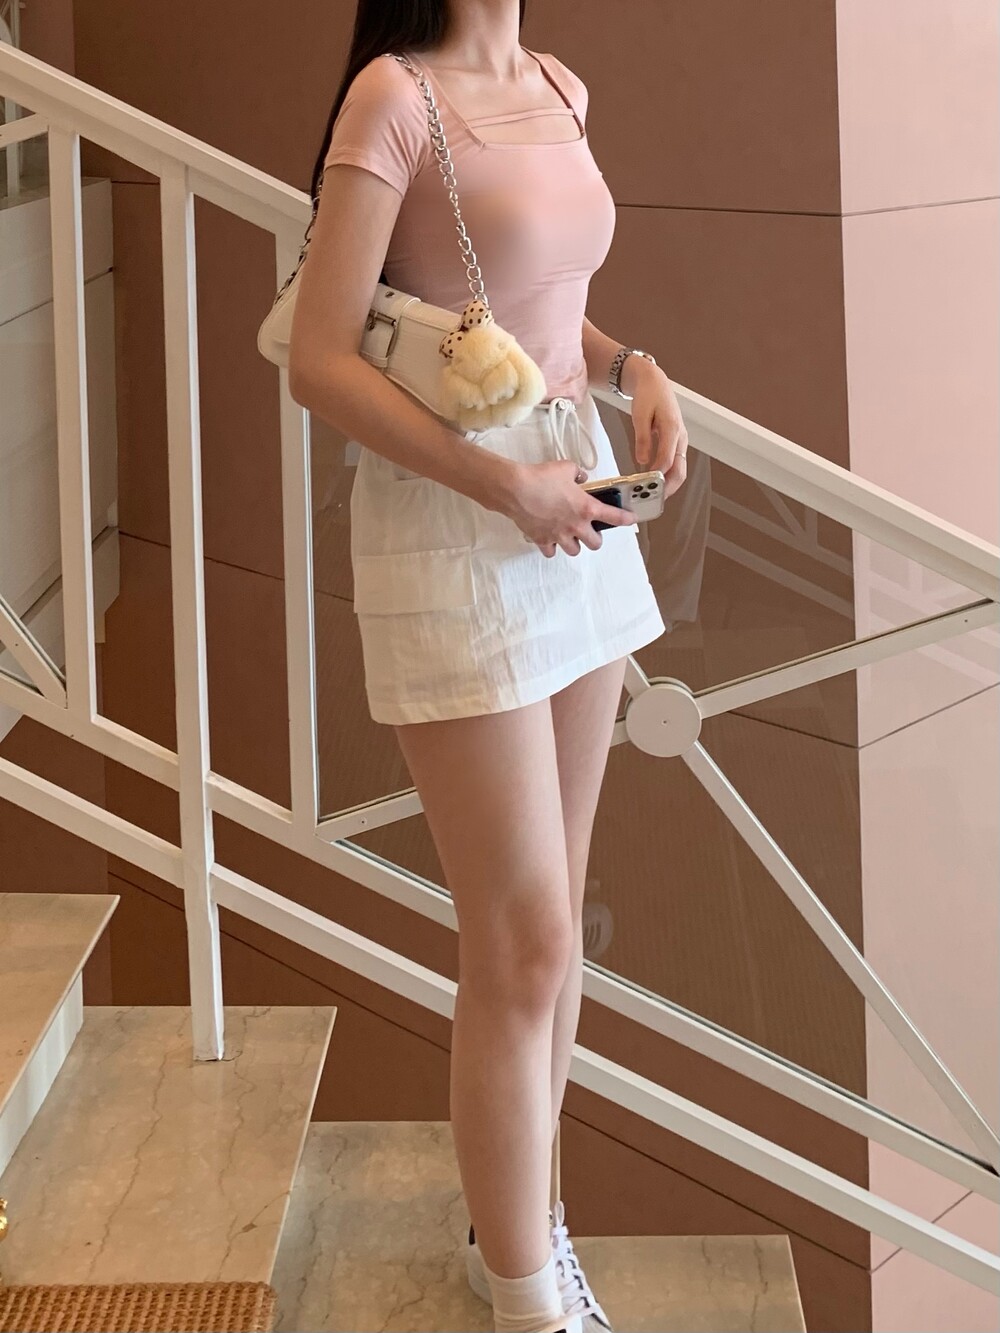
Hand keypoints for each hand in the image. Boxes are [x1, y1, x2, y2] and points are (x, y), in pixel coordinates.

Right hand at [503, 459, 637, 558]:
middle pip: (595, 544)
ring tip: (570, 536)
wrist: (517, 489)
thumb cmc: (541, 478)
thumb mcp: (566, 468)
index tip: (631, 519)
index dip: (626, 519)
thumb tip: (580, 477)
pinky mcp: (543, 540)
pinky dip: (552, 547)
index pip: (614, 517)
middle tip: (591, 531)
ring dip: (575, 545)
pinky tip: (550, 539)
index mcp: (586, 508)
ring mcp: (559, 535)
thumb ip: (578, 474)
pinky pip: (551, 552)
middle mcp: (576, 525)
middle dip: (595, 538)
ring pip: (575, 551)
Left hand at [622, 358, 688, 499]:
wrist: (655, 382)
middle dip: (669, 487)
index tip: (646, 486)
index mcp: (672, 427)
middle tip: (655, 500)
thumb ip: (642, 438)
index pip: (667, 459)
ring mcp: (681, 440)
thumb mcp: (640, 415)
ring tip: (655, 496)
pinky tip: (656, 483)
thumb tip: (643, 461)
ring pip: (680, 468)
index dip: (657, 476)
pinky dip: (668, 475)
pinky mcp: (677, 442)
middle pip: (680, 469)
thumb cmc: (648, 395)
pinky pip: (676, 463)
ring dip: (670, 484)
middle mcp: (680, 436)